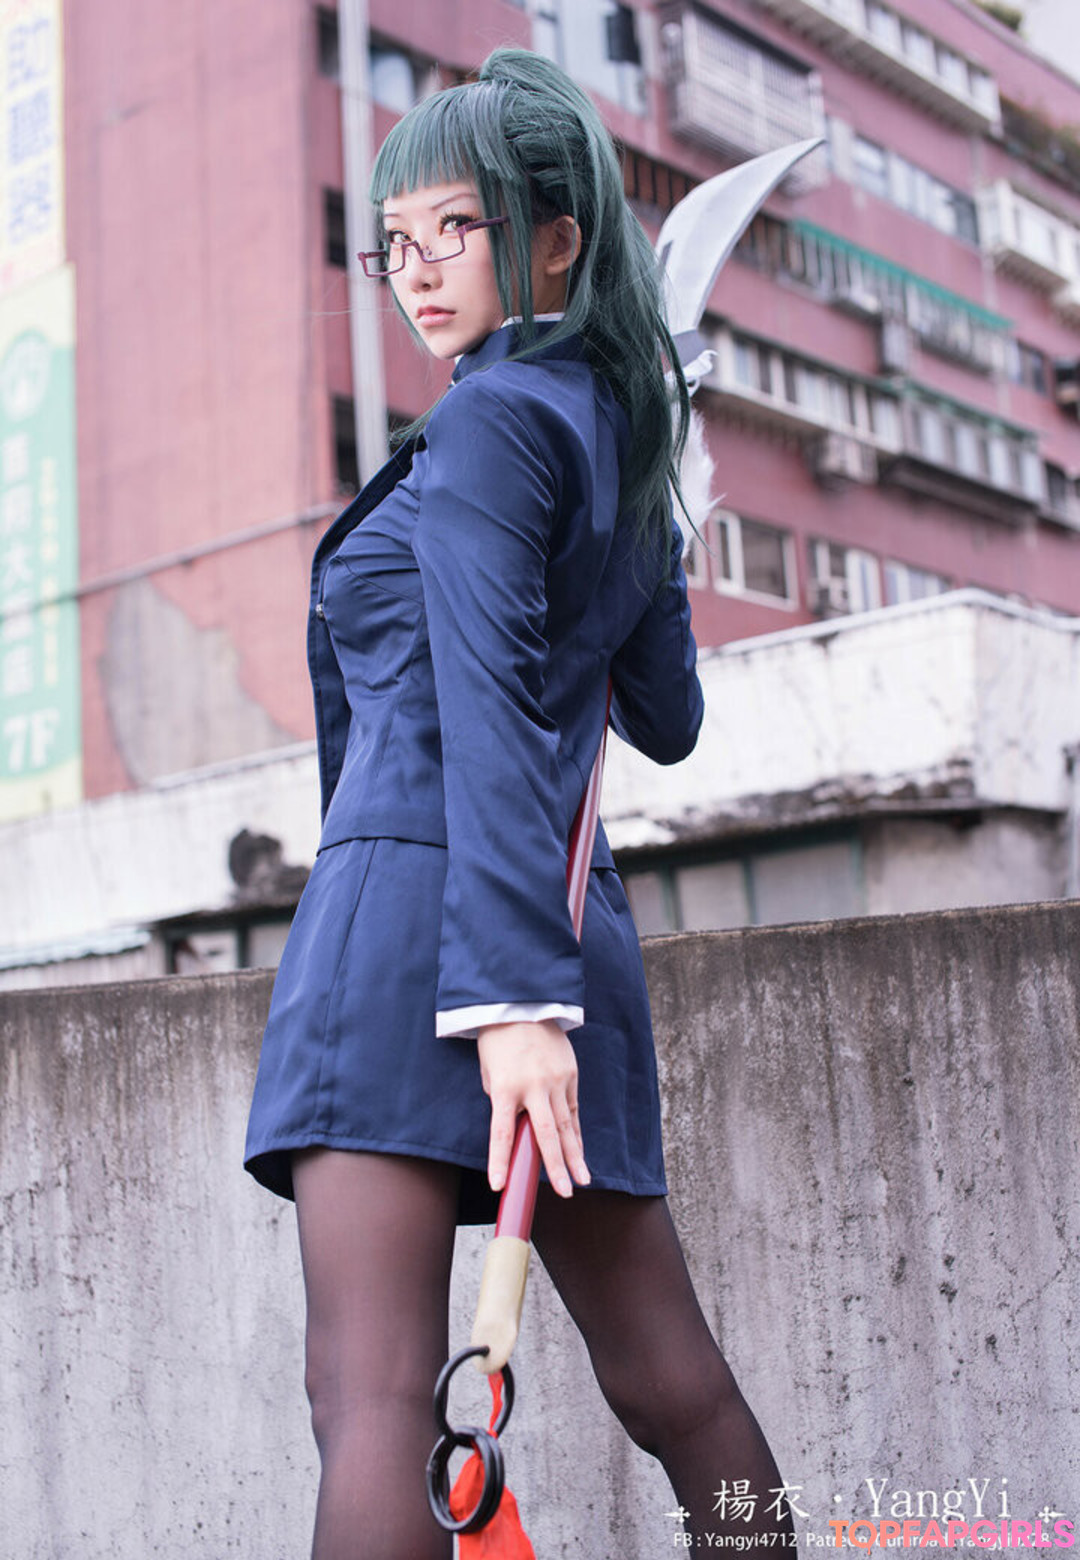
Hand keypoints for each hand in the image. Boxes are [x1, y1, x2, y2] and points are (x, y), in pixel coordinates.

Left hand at [476, 1019, 590, 1198]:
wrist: (521, 1003)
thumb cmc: (498, 1040)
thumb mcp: (490, 1072)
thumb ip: (502, 1100)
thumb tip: (517, 1125)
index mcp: (505, 1087)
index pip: (500, 1133)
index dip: (500, 1161)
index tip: (500, 1186)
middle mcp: (533, 1087)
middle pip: (545, 1134)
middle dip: (555, 1166)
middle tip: (565, 1192)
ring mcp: (555, 1080)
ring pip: (566, 1125)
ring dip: (574, 1155)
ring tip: (582, 1180)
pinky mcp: (569, 1074)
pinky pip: (572, 1109)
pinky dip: (575, 1132)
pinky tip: (579, 1151)